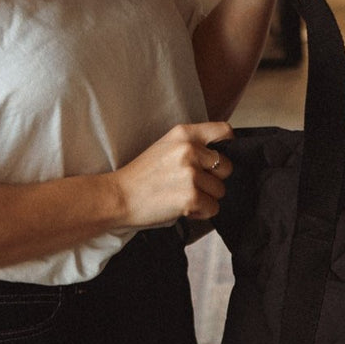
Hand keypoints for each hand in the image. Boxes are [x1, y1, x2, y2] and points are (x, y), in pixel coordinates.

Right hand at [110, 123, 233, 228]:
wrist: (117, 196)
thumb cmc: (142, 176)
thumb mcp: (166, 147)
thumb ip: (192, 146)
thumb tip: (221, 156)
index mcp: (184, 134)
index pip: (224, 131)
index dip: (228, 146)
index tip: (218, 158)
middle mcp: (189, 150)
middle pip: (227, 167)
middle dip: (214, 179)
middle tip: (192, 184)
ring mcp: (191, 173)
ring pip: (220, 190)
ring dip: (206, 198)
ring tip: (182, 196)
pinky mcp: (191, 196)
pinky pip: (213, 208)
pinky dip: (200, 212)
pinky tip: (182, 208)